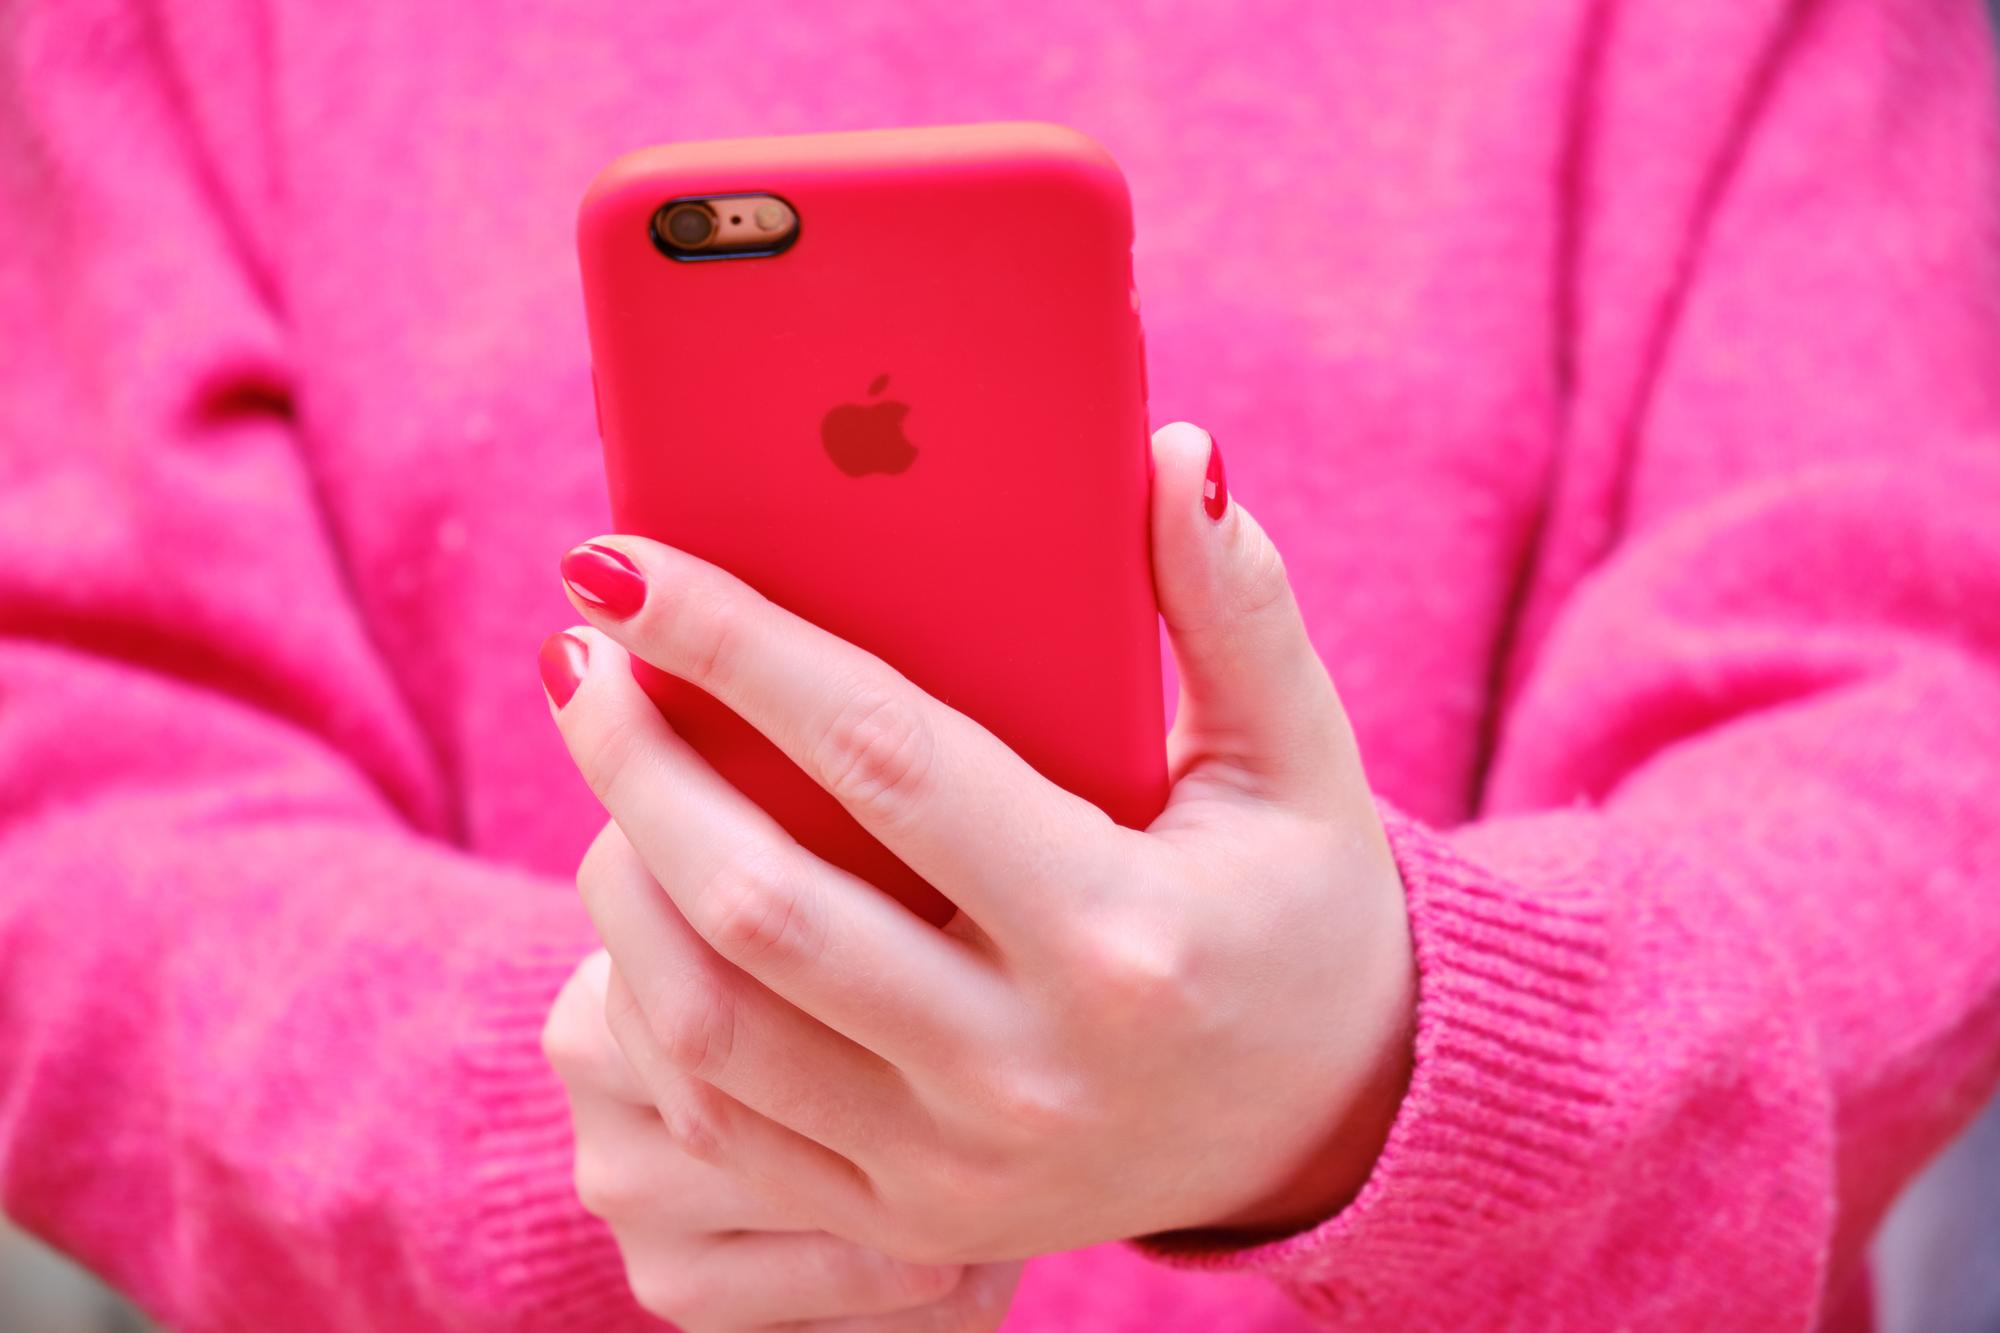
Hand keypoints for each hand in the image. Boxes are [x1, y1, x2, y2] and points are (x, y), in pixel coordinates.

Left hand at [541, 421, 1415, 1263]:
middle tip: (578, 653)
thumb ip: (1235, 608)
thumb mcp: (1297, 762)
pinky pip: (727, 1125)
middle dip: (636, 764)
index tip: (625, 560)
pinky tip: (646, 907)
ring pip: (710, 1030)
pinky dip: (654, 1005)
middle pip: (761, 906)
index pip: (887, 759)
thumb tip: (1177, 454)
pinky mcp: (909, 1225)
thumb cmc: (1304, 915)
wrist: (1330, 1130)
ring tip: (605, 771)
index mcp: (1121, 936)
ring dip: (620, 887)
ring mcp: (955, 1167)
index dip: (738, 648)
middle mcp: (1025, 1069)